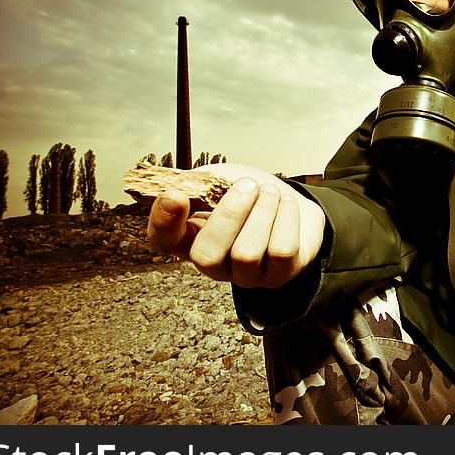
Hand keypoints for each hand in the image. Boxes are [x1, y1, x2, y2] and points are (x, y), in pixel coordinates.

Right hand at [146, 163, 325, 288]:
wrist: (292, 201)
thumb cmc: (252, 193)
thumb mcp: (222, 179)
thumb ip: (201, 182)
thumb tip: (178, 185)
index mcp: (191, 237)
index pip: (164, 241)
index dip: (163, 222)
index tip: (175, 195)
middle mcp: (214, 264)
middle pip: (206, 256)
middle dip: (230, 214)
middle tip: (248, 184)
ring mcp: (246, 275)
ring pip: (247, 253)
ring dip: (263, 212)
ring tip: (270, 191)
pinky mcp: (278, 275)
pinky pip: (281, 251)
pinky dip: (286, 219)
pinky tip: (285, 204)